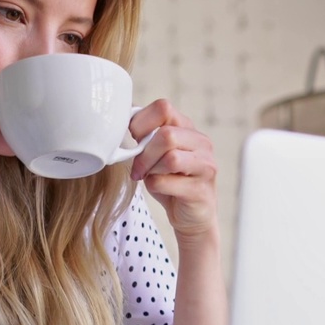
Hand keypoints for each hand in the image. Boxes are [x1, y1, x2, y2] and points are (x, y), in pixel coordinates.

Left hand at [129, 100, 218, 241]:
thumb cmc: (170, 181)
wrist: (191, 216)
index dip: (141, 122)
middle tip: (138, 168)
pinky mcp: (200, 190)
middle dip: (144, 153)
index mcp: (188, 128)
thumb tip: (119, 119)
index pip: (164, 108)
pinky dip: (154, 186)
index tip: (133, 139)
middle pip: (166, 134)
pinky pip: (166, 182)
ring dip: (151, 169)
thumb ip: (145, 136)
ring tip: (149, 177)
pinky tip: (159, 189)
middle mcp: (202, 143)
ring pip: (170, 157)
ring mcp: (205, 166)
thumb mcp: (155, 154)